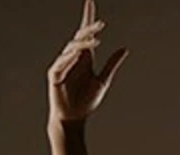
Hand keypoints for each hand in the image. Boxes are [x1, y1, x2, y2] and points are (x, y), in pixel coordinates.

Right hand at [46, 0, 127, 124]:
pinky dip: (69, 58)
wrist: (74, 117)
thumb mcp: (103, 81)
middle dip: (89, 30)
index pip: (86, 34)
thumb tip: (125, 48)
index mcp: (84, 58)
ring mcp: (62, 66)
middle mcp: (72, 58)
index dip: (88, 18)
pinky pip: (61, 64)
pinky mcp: (54, 76)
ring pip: (71, 49)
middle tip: (101, 24)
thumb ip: (112, 64)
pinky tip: (77, 54)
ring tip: (96, 39)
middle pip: (80, 38)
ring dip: (83, 43)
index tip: (91, 2)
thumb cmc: (86, 100)